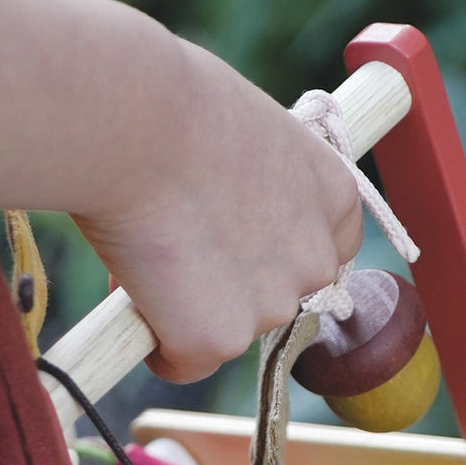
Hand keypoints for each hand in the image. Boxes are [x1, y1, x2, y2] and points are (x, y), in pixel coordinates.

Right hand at [72, 39, 362, 382]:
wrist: (131, 121)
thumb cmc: (170, 103)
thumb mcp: (243, 133)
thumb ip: (255, 184)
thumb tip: (223, 213)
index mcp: (334, 198)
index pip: (325, 249)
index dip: (272, 251)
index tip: (232, 238)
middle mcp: (317, 259)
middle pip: (274, 297)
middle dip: (228, 285)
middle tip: (172, 241)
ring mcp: (272, 306)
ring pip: (226, 329)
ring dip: (186, 308)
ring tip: (144, 247)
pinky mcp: (219, 339)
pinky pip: (184, 361)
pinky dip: (155, 340)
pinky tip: (132, 291)